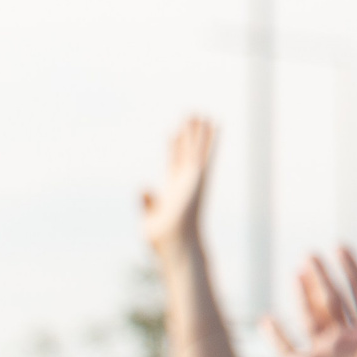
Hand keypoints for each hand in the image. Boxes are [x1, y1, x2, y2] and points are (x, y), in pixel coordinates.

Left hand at [140, 116, 214, 253]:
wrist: (174, 244)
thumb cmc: (161, 239)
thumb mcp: (149, 218)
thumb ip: (146, 203)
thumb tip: (142, 186)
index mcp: (171, 190)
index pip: (173, 163)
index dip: (173, 148)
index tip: (173, 133)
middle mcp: (184, 182)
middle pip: (186, 152)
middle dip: (187, 135)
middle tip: (189, 116)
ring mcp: (193, 178)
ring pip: (196, 149)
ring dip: (199, 132)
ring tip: (200, 113)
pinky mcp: (199, 177)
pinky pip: (205, 153)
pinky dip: (210, 139)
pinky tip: (214, 124)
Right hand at [266, 248, 356, 356]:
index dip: (351, 271)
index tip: (341, 249)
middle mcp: (346, 340)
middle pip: (332, 300)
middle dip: (323, 277)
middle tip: (312, 254)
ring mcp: (322, 353)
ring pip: (310, 316)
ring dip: (303, 294)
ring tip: (298, 271)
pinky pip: (284, 346)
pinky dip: (274, 333)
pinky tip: (266, 319)